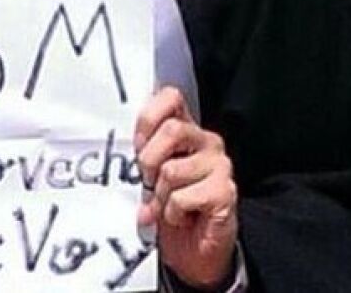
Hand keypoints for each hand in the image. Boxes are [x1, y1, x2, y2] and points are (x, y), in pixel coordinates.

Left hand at [135, 87, 237, 290]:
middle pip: (172, 129)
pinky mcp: (225, 192)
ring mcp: (220, 166)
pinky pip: (182, 197)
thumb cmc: (169, 209)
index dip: (149, 118)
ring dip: (160, 196)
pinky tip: (182, 217)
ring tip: (168, 206)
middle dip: (148, 160)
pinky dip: (172, 213)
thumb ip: (143, 153)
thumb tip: (125, 147)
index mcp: (187, 131)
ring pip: (171, 170)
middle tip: (148, 182)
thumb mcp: (149, 176)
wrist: (193, 254)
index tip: (137, 145)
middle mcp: (207, 142)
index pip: (171, 97)